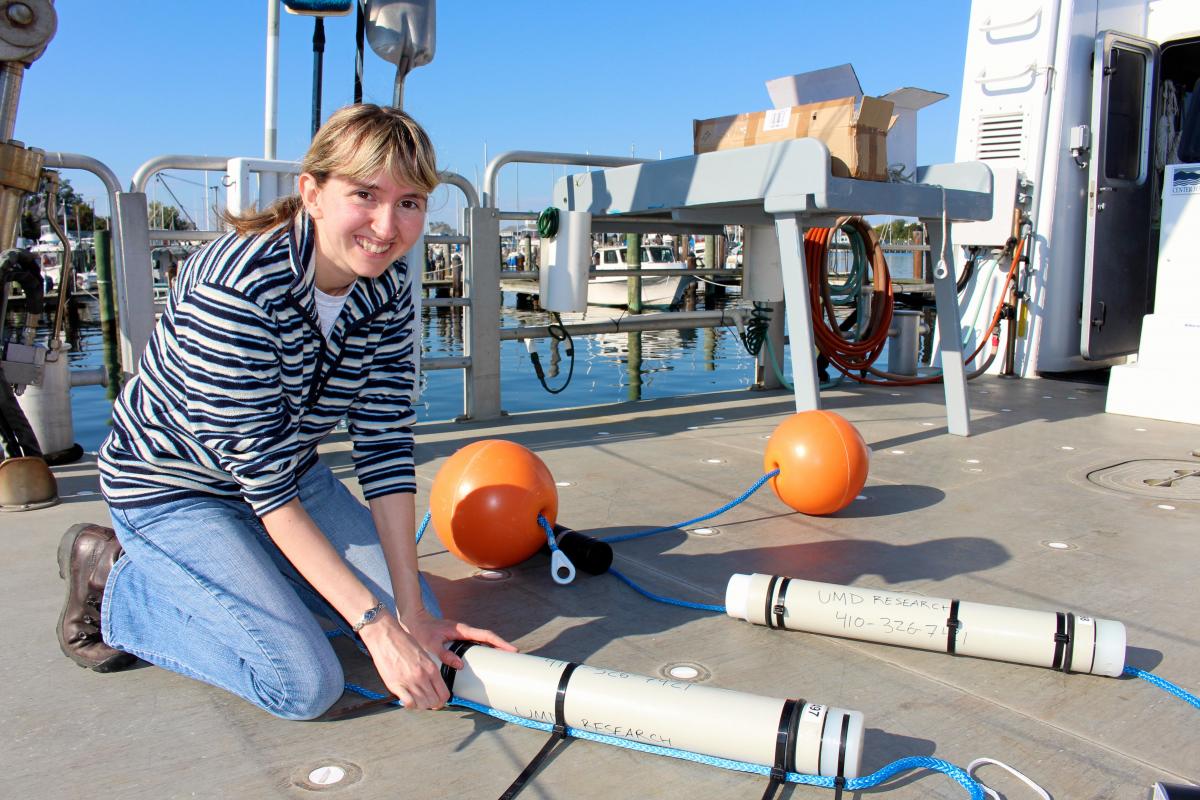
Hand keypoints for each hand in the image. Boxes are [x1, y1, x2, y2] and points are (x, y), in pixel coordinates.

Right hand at [358, 615, 452, 709]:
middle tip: (426, 702)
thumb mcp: (424, 655)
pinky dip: (409, 705)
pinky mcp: (395, 685)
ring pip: (422, 704)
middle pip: (434, 701)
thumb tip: (432, 685)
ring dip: (421, 705)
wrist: (387, 637)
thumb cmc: (404, 642)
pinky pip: (408, 702)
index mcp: (431, 668)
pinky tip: (407, 700)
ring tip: (417, 701)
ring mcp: (409, 682)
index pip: (443, 693)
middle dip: (432, 704)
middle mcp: (422, 677)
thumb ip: (429, 670)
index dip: (442, 701)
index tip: (438, 701)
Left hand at [399, 607, 517, 671]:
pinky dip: (483, 648)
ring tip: (503, 659)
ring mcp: (462, 634)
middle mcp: (465, 631)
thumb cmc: (422, 631)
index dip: (500, 643)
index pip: (486, 636)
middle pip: (488, 638)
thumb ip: (445, 655)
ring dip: (493, 647)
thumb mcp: (431, 645)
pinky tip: (484, 658)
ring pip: (482, 640)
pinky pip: (475, 643)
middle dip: (501, 646)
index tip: (512, 650)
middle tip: (513, 656)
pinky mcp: (458, 637)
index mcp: (462, 630)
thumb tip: (460, 665)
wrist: (414, 620)